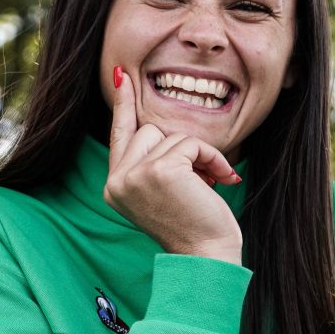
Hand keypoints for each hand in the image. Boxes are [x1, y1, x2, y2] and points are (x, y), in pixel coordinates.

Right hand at [103, 64, 244, 262]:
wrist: (206, 258)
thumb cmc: (194, 227)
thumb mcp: (165, 192)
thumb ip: (155, 162)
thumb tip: (158, 128)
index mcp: (115, 187)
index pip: (118, 134)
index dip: (122, 104)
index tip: (121, 75)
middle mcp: (117, 181)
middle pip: (150, 130)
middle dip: (181, 148)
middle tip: (200, 178)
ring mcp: (134, 175)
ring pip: (171, 134)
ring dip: (200, 155)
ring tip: (208, 183)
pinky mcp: (158, 171)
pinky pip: (191, 143)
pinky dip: (212, 158)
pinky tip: (219, 181)